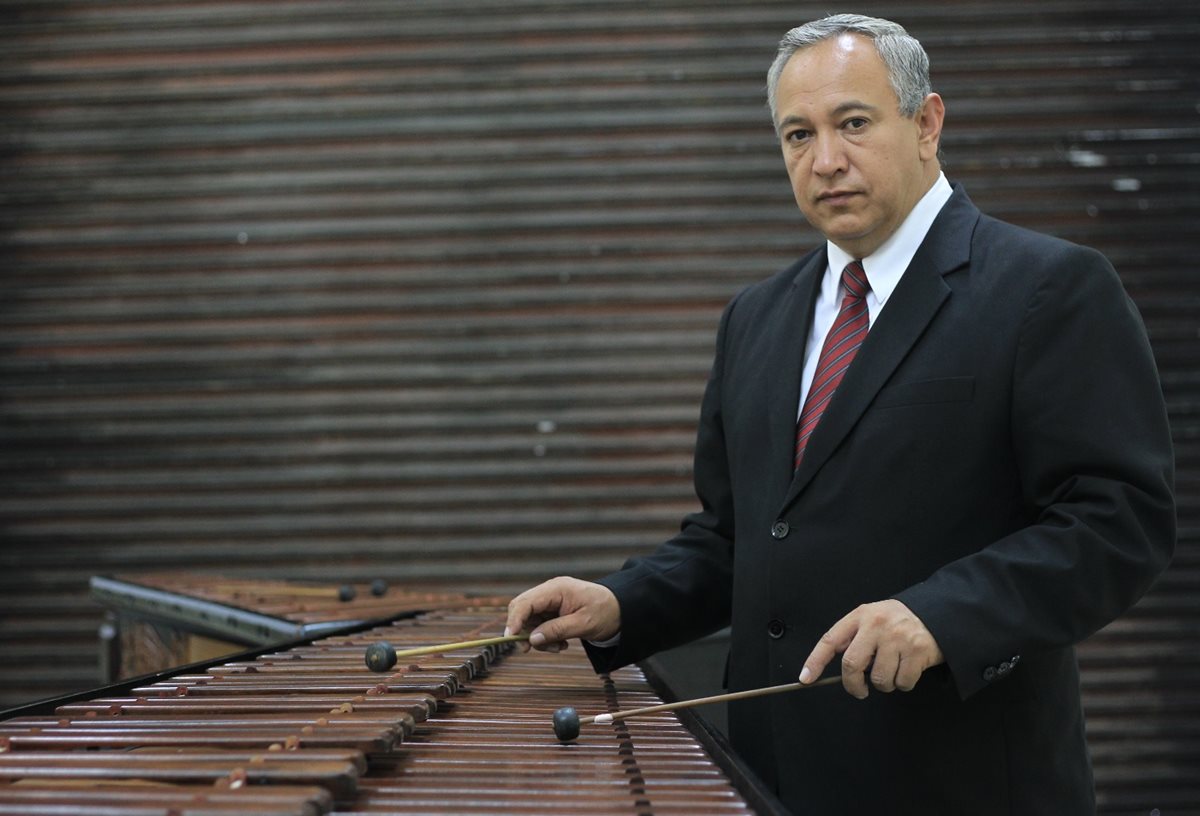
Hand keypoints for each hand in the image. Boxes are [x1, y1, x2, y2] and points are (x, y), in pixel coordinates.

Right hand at [505, 576, 620, 652]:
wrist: (620, 611)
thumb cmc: (605, 613)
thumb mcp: (583, 624)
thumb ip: (557, 630)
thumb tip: (532, 639)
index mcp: (556, 589)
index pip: (525, 602)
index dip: (514, 620)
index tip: (511, 638)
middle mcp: (550, 591)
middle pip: (522, 609)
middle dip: (524, 631)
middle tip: (529, 649)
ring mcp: (550, 600)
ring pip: (529, 620)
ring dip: (538, 637)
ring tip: (558, 647)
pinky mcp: (553, 610)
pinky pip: (539, 624)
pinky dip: (545, 637)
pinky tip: (561, 643)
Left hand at [799, 600, 942, 698]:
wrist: (938, 614)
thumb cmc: (899, 622)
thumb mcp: (873, 618)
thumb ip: (856, 637)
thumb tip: (840, 668)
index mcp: (861, 615)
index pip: (830, 640)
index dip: (815, 661)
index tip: (805, 678)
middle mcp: (876, 625)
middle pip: (852, 664)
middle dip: (853, 684)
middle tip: (859, 690)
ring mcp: (897, 638)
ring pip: (878, 679)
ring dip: (884, 684)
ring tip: (892, 670)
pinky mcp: (917, 652)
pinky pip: (902, 683)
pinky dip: (904, 683)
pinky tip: (908, 669)